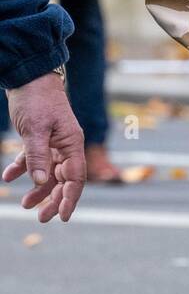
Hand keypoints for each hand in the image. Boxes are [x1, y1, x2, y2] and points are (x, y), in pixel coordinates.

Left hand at [2, 73, 85, 221]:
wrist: (28, 75)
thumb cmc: (35, 99)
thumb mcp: (34, 129)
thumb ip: (37, 157)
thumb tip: (39, 183)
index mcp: (71, 143)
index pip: (76, 177)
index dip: (70, 199)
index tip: (61, 217)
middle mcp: (66, 145)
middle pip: (64, 179)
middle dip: (53, 200)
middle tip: (41, 218)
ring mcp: (54, 141)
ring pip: (49, 172)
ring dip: (38, 189)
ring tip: (24, 204)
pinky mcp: (40, 137)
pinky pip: (34, 159)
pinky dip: (22, 168)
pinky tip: (8, 177)